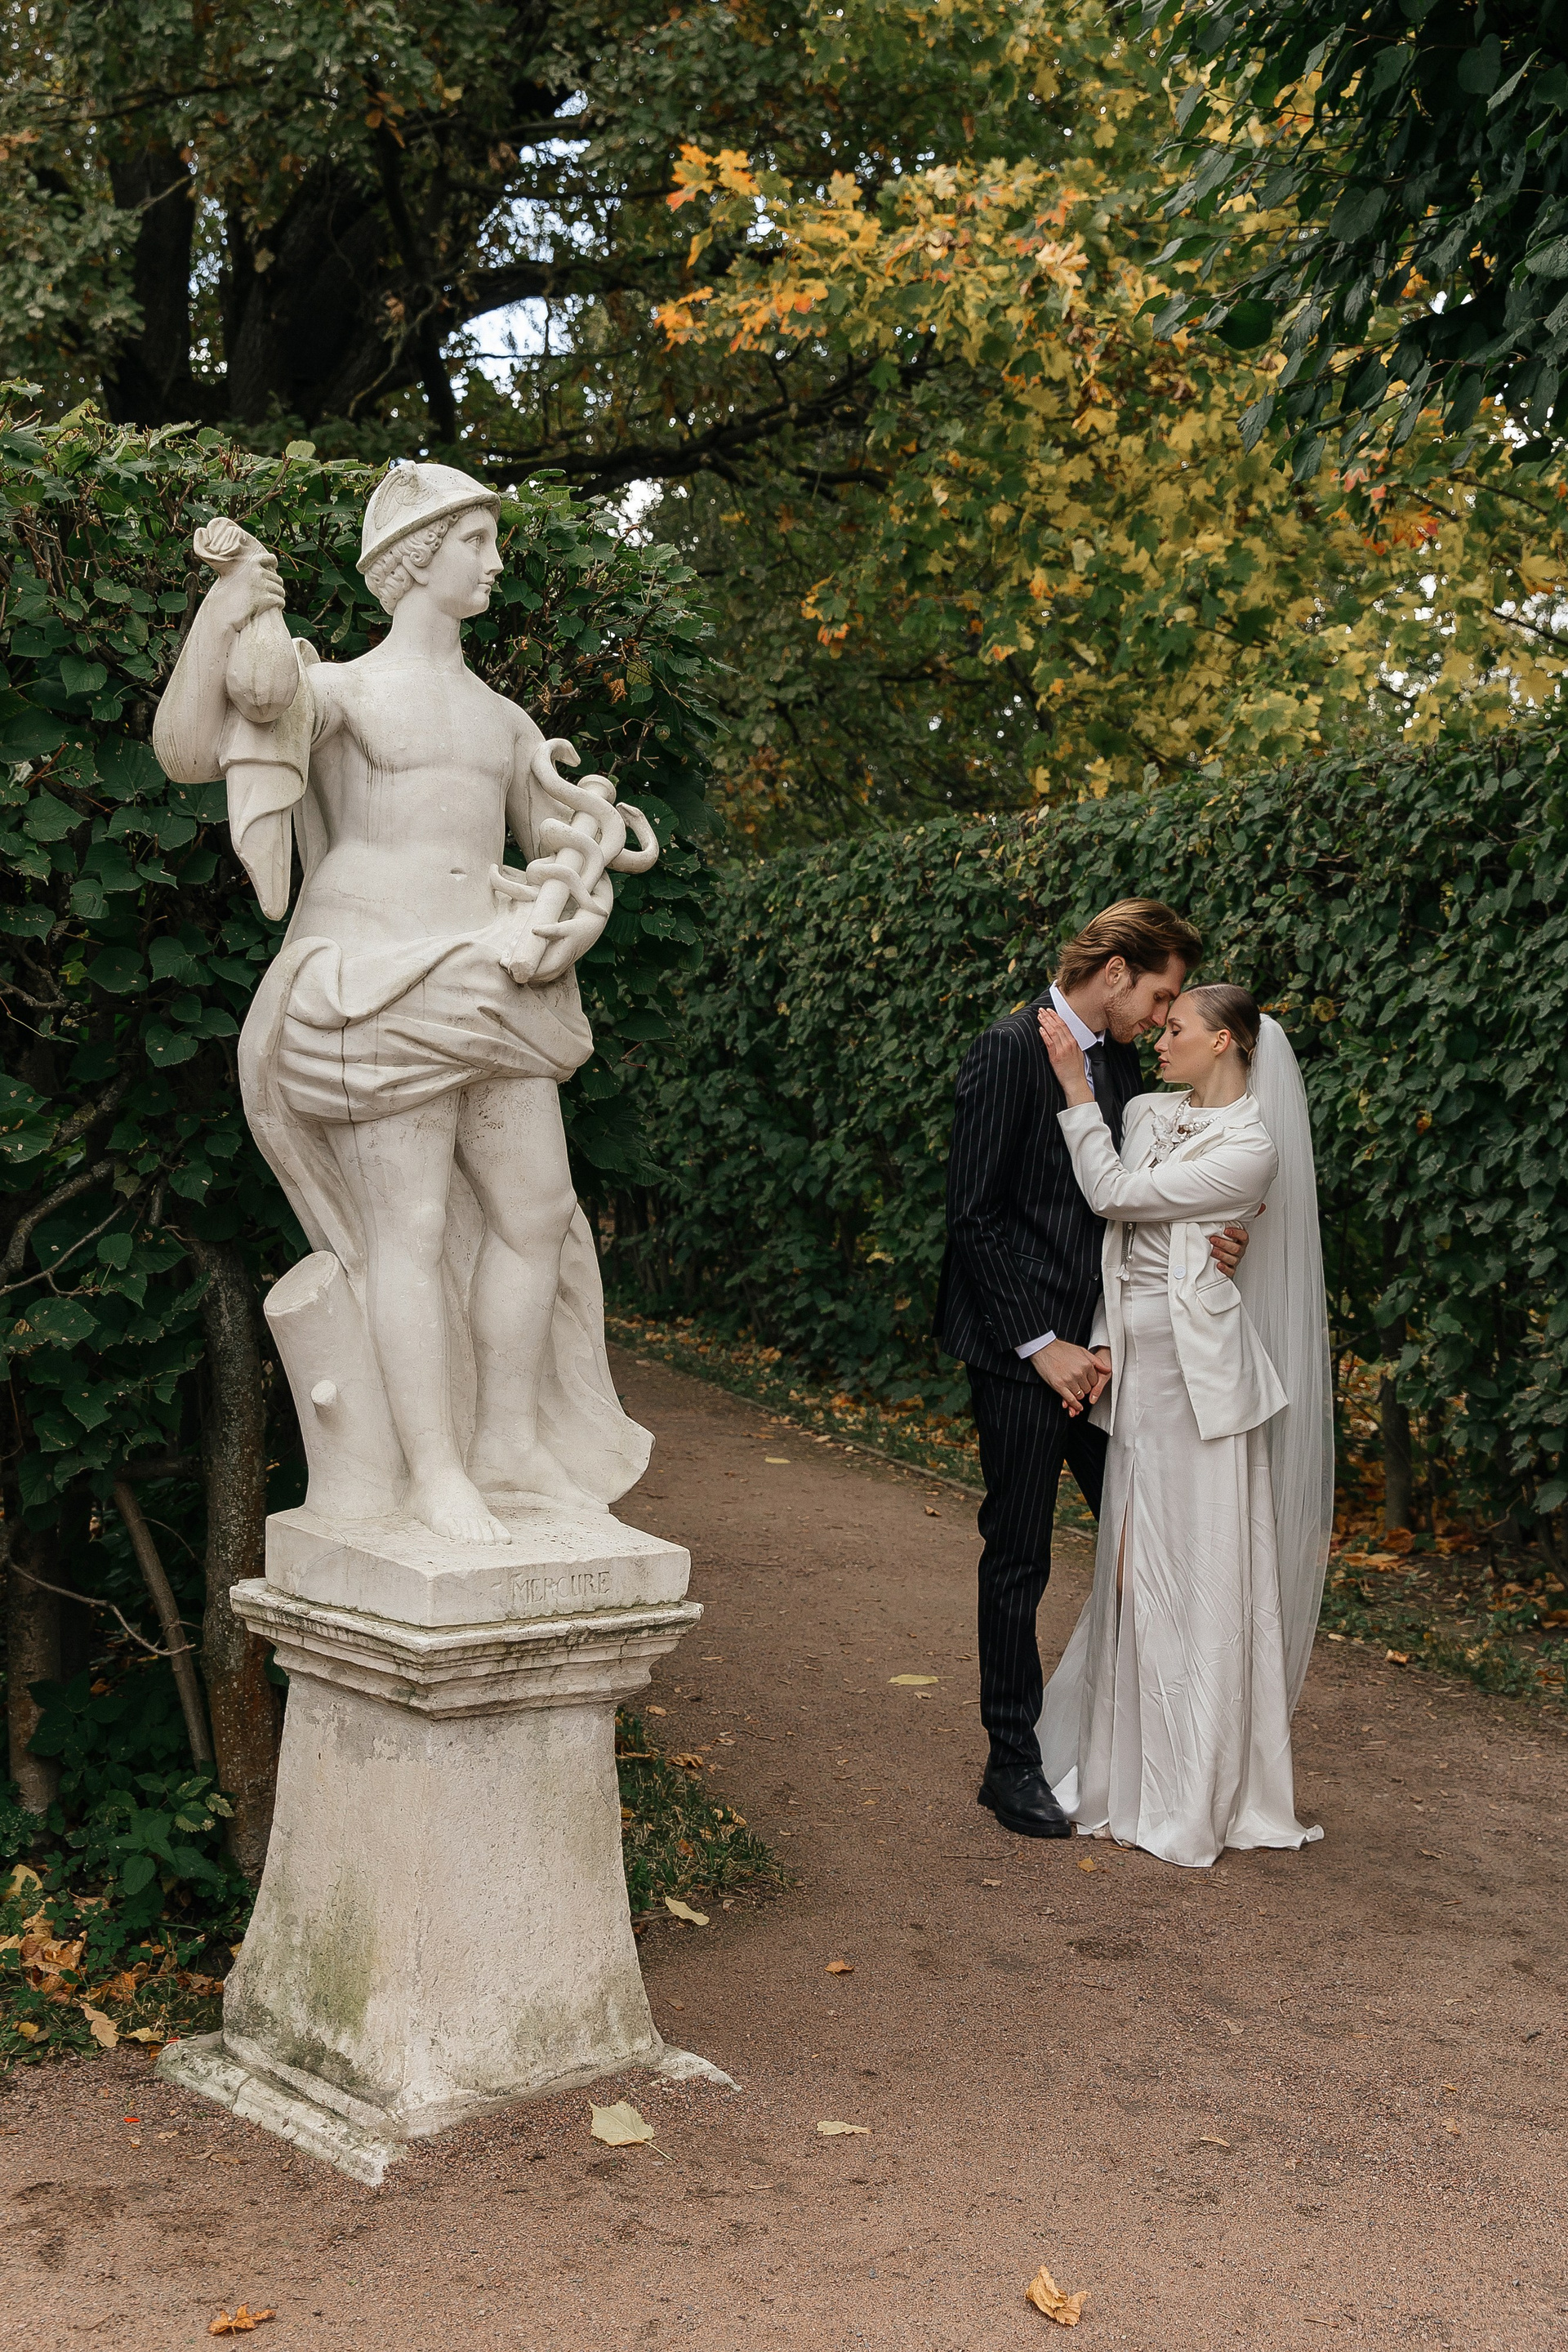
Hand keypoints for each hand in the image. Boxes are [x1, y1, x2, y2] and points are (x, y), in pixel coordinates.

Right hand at [194, 519, 285, 634]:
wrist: (223, 609)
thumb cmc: (226, 593)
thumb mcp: (235, 575)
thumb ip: (247, 570)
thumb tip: (261, 569)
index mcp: (251, 563)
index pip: (270, 558)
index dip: (273, 563)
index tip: (274, 567)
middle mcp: (258, 572)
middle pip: (277, 578)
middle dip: (275, 585)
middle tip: (270, 592)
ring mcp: (263, 585)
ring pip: (280, 590)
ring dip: (279, 595)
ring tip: (274, 600)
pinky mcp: (266, 599)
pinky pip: (280, 600)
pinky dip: (280, 603)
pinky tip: (277, 606)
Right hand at [1029, 1336, 1102, 1409]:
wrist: (1044, 1348)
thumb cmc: (1061, 1349)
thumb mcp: (1082, 1351)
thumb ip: (1096, 1362)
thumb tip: (1108, 1369)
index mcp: (1086, 1364)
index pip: (1094, 1381)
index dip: (1090, 1382)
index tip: (1085, 1381)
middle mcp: (1079, 1372)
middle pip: (1088, 1389)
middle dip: (1084, 1388)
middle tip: (1078, 1384)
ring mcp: (1069, 1380)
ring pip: (1080, 1395)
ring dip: (1078, 1395)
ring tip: (1074, 1389)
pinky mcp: (1059, 1385)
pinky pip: (1071, 1399)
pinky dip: (1075, 1405)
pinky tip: (1077, 1407)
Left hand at [1037, 1008, 1092, 1104]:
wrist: (1075, 1082)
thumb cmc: (1076, 1070)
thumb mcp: (1077, 1053)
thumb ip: (1071, 1044)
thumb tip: (1064, 1036)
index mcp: (1073, 1042)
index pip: (1064, 1025)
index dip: (1056, 1017)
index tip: (1050, 1011)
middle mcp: (1068, 1044)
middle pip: (1057, 1026)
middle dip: (1049, 1017)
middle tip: (1041, 1010)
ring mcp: (1062, 1050)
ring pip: (1053, 1032)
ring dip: (1045, 1023)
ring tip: (1039, 1016)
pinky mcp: (1056, 1057)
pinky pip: (1049, 1043)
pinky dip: (1045, 1035)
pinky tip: (1040, 1029)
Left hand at [1210, 1206, 1262, 1279]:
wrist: (1222, 1254)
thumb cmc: (1229, 1240)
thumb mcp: (1235, 1227)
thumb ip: (1246, 1217)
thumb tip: (1261, 1206)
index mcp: (1241, 1240)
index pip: (1243, 1236)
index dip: (1236, 1233)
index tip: (1226, 1231)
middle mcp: (1239, 1250)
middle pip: (1236, 1248)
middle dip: (1224, 1243)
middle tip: (1213, 1239)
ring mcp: (1235, 1260)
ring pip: (1232, 1259)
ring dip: (1222, 1255)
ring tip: (1213, 1251)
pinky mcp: (1230, 1269)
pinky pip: (1230, 1271)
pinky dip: (1225, 1268)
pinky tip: (1219, 1265)